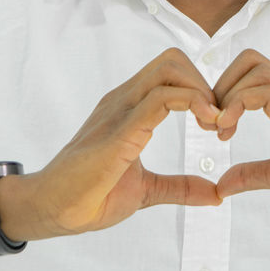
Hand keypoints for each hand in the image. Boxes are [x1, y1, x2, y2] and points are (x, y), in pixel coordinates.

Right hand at [23, 47, 223, 236]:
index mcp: (129, 108)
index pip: (170, 71)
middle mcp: (124, 100)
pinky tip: (205, 125)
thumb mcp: (146, 191)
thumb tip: (214, 193)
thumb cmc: (89, 196)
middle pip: (173, 60)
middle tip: (218, 120)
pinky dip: (191, 103)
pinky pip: (159, 99)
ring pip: (169, 70)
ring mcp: (119, 111)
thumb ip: (179, 187)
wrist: (51, 210)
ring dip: (201, 91)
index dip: (201, 89)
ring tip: (213, 124)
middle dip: (205, 83)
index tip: (217, 122)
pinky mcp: (119, 131)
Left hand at [211, 48, 269, 230]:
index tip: (218, 126)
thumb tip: (222, 183)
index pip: (255, 70)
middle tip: (214, 123)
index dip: (227, 90)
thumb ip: (254, 173)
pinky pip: (267, 92)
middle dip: (222, 85)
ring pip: (257, 69)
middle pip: (251, 59)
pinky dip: (239, 105)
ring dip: (228, 95)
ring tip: (222, 130)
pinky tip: (231, 130)